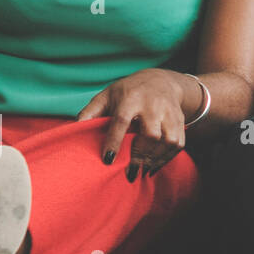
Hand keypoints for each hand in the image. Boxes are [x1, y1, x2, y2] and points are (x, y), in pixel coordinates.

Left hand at [76, 69, 200, 179]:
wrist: (161, 80)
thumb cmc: (128, 91)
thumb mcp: (106, 95)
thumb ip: (90, 112)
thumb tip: (73, 130)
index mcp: (130, 98)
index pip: (122, 120)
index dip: (115, 140)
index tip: (108, 160)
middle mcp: (153, 104)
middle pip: (150, 134)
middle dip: (139, 156)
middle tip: (129, 173)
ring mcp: (169, 112)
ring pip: (167, 140)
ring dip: (154, 159)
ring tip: (142, 171)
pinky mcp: (180, 120)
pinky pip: (178, 143)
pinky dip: (167, 158)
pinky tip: (155, 165)